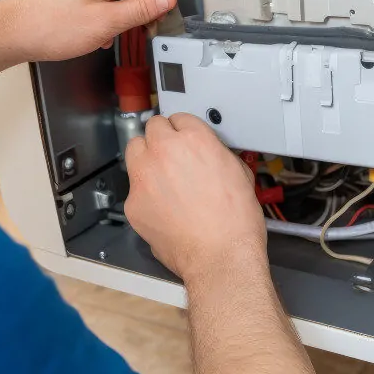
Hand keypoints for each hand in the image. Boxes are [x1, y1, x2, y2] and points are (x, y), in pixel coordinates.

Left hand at [5, 0, 175, 61]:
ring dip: (128, 12)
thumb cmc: (50, 24)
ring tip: (118, 33)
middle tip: (147, 27)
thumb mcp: (105, 21)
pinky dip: (112, 15)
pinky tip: (102, 35)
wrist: (13, 33)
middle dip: (146, 2)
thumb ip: (141, 9)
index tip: (166, 10)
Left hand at [124, 114, 267, 285]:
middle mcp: (165, 151)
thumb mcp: (240, 173)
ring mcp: (144, 176)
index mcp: (195, 139)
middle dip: (161, 139)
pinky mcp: (133, 202)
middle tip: (171, 155)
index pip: (178, 117)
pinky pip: (133, 188)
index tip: (182, 138)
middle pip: (152, 128)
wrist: (220, 256)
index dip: (182, 130)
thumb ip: (217, 153)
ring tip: (161, 176)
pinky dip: (145, 194)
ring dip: (146, 158)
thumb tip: (208, 153)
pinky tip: (162, 208)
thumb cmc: (235, 221)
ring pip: (134, 151)